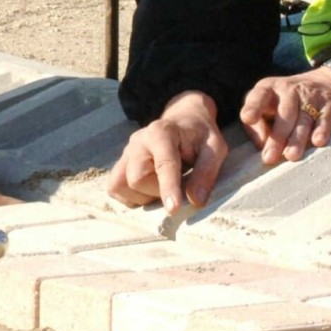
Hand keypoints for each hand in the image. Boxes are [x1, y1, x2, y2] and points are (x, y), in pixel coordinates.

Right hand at [105, 91, 227, 211]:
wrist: (183, 121)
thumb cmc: (200, 136)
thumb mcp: (215, 149)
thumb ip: (206, 173)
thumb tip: (196, 201)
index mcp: (162, 132)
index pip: (163, 163)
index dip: (168, 187)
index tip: (173, 208)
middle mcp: (138, 141)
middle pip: (137, 178)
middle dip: (157, 192)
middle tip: (177, 187)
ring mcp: (126, 152)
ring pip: (122, 185)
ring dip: (143, 196)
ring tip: (161, 187)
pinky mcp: (120, 164)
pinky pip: (115, 188)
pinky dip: (131, 197)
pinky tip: (149, 190)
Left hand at [239, 68, 330, 164]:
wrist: (325, 84)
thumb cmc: (286, 103)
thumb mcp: (267, 106)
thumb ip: (258, 125)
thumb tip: (261, 145)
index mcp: (268, 89)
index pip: (259, 96)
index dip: (253, 106)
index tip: (248, 118)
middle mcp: (289, 90)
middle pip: (284, 113)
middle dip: (277, 136)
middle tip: (270, 158)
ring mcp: (310, 97)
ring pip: (304, 119)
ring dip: (297, 138)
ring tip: (291, 156)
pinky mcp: (328, 106)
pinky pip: (324, 119)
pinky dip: (322, 130)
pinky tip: (317, 141)